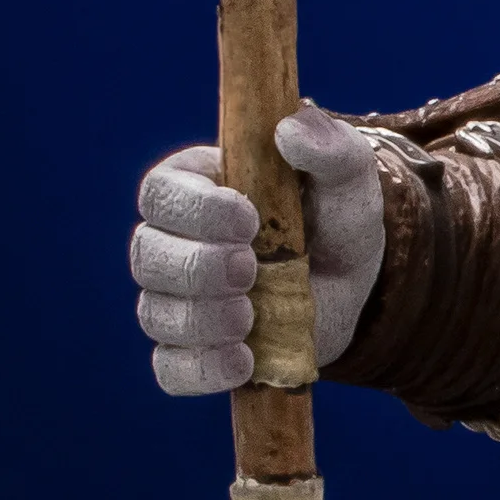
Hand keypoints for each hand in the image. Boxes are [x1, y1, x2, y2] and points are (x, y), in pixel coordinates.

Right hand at [130, 108, 383, 394]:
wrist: (351, 287)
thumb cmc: (334, 219)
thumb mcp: (348, 180)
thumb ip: (332, 148)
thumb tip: (291, 129)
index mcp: (196, 187)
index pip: (160, 193)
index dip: (194, 210)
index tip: (250, 219)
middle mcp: (174, 243)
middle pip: (147, 255)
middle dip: (198, 268)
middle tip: (250, 270)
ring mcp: (178, 301)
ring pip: (157, 314)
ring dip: (203, 320)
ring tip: (251, 318)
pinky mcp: (195, 351)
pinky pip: (172, 369)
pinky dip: (201, 370)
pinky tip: (243, 362)